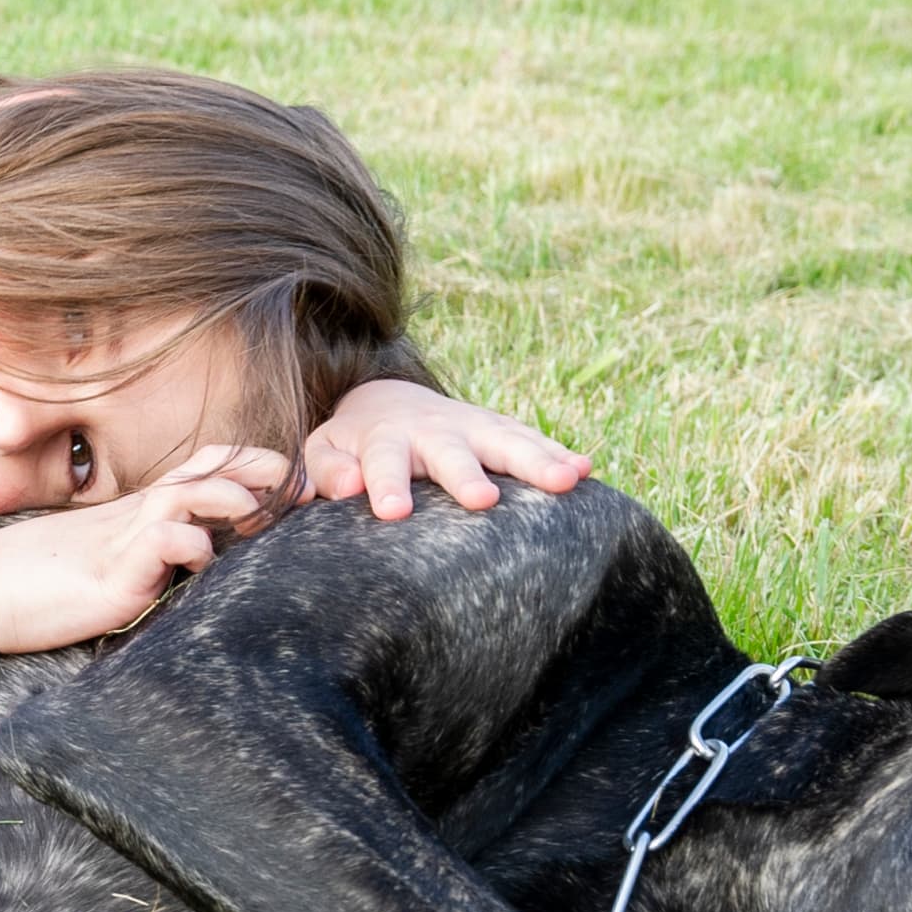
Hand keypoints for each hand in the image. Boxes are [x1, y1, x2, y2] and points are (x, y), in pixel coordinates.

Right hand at [0, 446, 287, 654]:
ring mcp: (125, 540)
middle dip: (262, 471)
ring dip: (234, 499)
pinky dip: (194, 547)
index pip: (204, 466)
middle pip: (209, 467)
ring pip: (192, 494)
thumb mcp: (101, 561)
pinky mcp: (114, 572)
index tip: (291, 480)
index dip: (250, 464)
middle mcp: (137, 515)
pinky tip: (203, 562)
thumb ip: (142, 555)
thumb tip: (182, 561)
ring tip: (259, 517)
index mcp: (138, 511)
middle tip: (303, 486)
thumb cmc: (34, 582)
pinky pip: (164, 543)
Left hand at [301, 381, 589, 520]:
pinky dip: (558, 454)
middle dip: (467, 475)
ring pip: (505, 442)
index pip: (384, 462)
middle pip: (452, 452)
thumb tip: (346, 486)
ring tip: (567, 480)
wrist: (387, 399)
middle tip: (484, 501)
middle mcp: (433, 430)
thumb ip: (325, 469)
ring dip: (536, 461)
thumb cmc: (353, 444)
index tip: (394, 512)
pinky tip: (586, 470)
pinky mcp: (500, 430)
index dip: (388, 485)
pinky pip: (533, 441)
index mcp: (384, 439)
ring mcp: (472, 427)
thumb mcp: (324, 450)